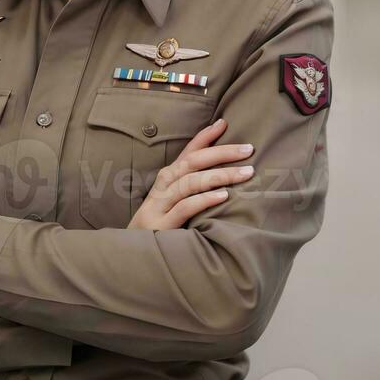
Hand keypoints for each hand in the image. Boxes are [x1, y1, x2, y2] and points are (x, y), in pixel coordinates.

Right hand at [128, 118, 254, 229]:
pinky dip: (204, 199)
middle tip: (248, 149)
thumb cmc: (160, 229)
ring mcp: (159, 206)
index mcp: (167, 180)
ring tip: (246, 172)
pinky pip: (184, 208)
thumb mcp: (175, 205)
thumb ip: (193, 190)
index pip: (187, 152)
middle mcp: (161, 188)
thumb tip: (226, 177)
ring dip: (220, 174)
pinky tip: (223, 196)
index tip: (225, 123)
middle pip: (191, 162)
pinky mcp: (160, 226)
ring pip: (190, 182)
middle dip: (221, 152)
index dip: (205, 136)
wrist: (131, 256)